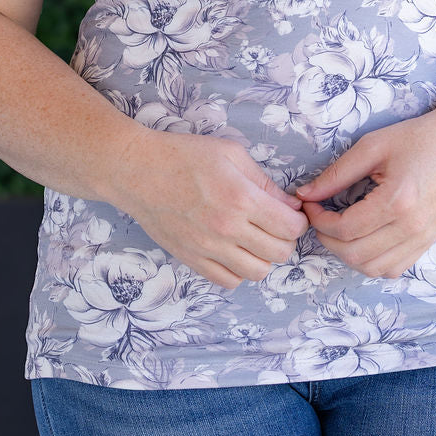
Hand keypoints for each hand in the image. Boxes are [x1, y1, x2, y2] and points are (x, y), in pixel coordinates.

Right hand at [114, 127, 308, 289]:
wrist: (137, 171)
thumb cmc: (184, 155)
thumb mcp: (231, 154)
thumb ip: (263, 181)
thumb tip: (289, 205)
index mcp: (241, 198)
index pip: (290, 227)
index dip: (299, 221)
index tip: (292, 213)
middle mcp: (227, 228)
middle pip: (279, 253)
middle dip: (285, 239)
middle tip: (277, 225)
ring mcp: (208, 248)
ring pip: (257, 272)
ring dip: (264, 257)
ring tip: (255, 239)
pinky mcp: (191, 259)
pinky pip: (228, 281)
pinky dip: (238, 271)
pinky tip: (234, 251)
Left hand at [294, 115, 435, 278]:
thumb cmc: (418, 138)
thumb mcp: (372, 147)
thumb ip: (336, 174)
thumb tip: (305, 194)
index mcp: (397, 201)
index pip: (345, 228)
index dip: (319, 220)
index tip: (310, 204)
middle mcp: (412, 227)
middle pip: (355, 253)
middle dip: (327, 239)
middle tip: (319, 218)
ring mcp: (422, 238)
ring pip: (372, 268)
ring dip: (347, 254)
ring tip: (338, 229)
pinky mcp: (427, 242)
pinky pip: (393, 268)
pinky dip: (371, 261)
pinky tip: (363, 239)